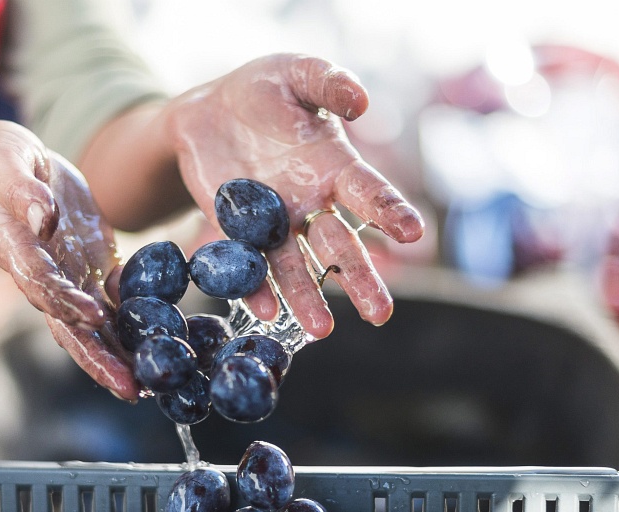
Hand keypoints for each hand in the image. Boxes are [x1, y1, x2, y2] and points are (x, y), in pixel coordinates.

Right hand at [0, 122, 136, 399]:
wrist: (5, 168)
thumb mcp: (2, 161)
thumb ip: (20, 190)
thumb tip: (40, 217)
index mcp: (15, 249)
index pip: (39, 281)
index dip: (63, 300)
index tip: (92, 315)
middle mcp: (43, 275)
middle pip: (68, 325)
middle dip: (97, 358)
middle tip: (129, 388)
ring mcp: (69, 278)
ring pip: (93, 327)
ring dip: (118, 358)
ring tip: (148, 390)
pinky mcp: (93, 271)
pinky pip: (115, 306)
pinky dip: (134, 330)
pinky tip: (160, 354)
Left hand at [164, 54, 424, 337]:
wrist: (205, 113)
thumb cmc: (261, 91)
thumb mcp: (293, 74)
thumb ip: (327, 83)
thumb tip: (361, 102)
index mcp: (335, 167)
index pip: (369, 193)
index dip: (390, 211)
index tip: (412, 232)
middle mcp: (311, 204)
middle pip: (340, 247)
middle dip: (359, 279)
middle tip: (380, 314)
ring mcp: (275, 226)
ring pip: (297, 268)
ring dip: (309, 298)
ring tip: (320, 330)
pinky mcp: (238, 236)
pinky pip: (250, 268)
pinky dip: (257, 290)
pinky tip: (265, 312)